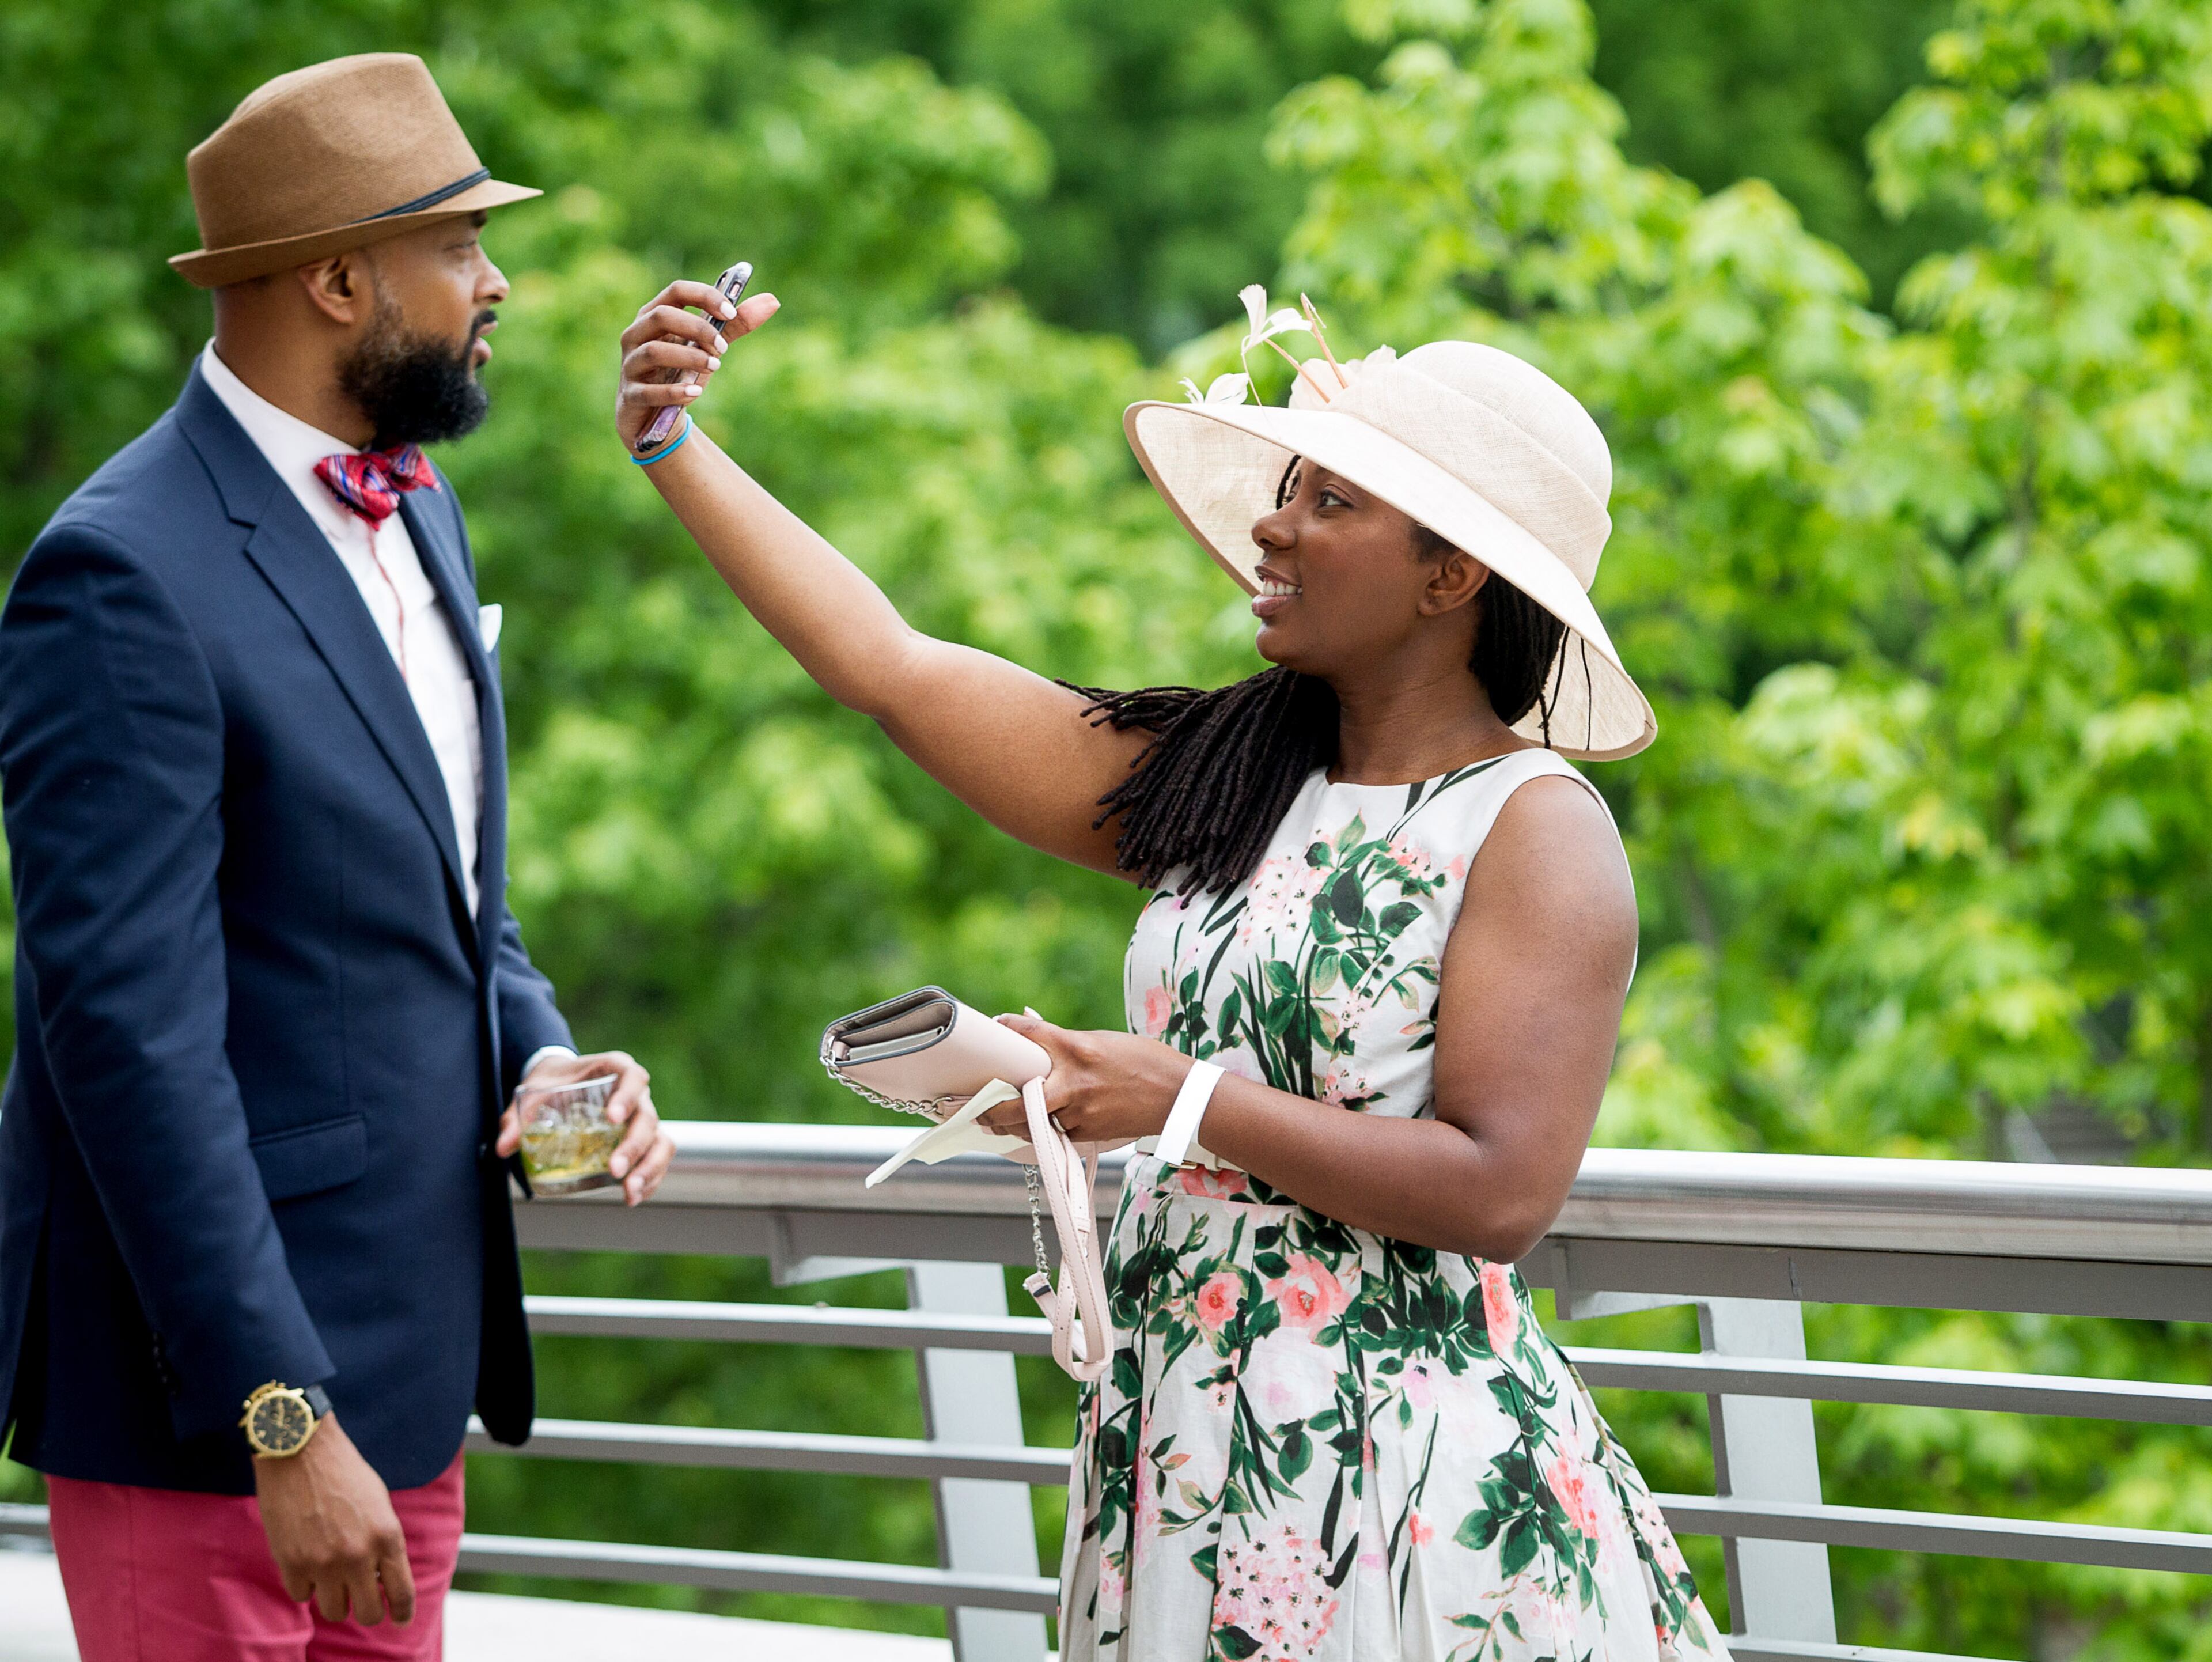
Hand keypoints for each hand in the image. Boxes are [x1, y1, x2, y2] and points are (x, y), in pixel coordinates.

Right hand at [254, 1413, 413, 1626]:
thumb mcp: (379, 1503)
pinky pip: (302, 1596)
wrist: (300, 1451)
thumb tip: (380, 1578)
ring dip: (335, 1599)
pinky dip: (305, 1585)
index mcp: (387, 1536)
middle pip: (368, 1613)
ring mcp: (323, 1562)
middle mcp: (358, 1555)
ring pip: (334, 1611)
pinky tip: (307, 1562)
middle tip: (363, 1601)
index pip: (401, 1593)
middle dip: (368, 1611)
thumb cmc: (344, 1472)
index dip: (402, 1612)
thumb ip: (383, 1541)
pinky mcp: (291, 1563)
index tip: (400, 1619)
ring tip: (333, 1577)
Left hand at [496, 1049, 673, 1205]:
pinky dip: (651, 1178)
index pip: (632, 1076)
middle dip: (634, 1146)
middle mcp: (636, 1094)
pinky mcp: (642, 1140)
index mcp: (614, 1070)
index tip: (613, 1116)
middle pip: (647, 1117)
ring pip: (660, 1140)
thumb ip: (518, 1119)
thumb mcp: (534, 1092)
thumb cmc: (554, 1084)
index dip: (628, 1095)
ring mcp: (642, 1118)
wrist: (563, 1083)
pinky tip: (634, 1197)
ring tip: (630, 1192)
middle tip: (615, 1169)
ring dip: (649, 1167)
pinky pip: (657, 1157)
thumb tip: (503, 1148)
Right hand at [615, 278, 779, 449]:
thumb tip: (771, 301)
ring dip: (690, 358)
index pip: (676, 291)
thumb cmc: (681, 372)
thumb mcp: (709, 347)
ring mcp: (630, 364)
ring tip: (714, 366)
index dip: (705, 297)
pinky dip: (675, 391)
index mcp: (655, 314)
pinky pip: (649, 391)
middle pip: (662, 316)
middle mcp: (637, 334)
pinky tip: (695, 393)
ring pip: (654, 351)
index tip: (731, 313)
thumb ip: (735, 326)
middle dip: (698, 329)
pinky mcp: (630, 395)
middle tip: (723, 348)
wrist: (656, 416)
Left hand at [974, 1014, 1193, 1145]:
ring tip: (994, 1122)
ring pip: (1032, 1125)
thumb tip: (1039, 1039)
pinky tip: (1030, 1129)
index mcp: (1078, 1049)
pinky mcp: (1088, 1133)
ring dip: (1011, 1126)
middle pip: (1017, 1101)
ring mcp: (1080, 1111)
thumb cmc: (1144, 1062)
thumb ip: (1069, 1044)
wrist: (1179, 1096)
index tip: (995, 1027)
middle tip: (972, 1109)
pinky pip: (1054, 1134)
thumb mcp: (1103, 1042)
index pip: (1030, 1034)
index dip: (1007, 1028)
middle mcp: (1074, 1081)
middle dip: (989, 1108)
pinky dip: (1041, 1131)